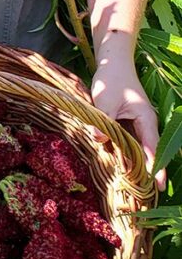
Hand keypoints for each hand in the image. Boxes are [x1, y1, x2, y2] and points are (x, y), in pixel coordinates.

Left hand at [90, 53, 163, 190]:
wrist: (113, 62)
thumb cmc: (111, 79)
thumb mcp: (104, 100)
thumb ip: (102, 121)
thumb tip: (99, 140)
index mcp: (145, 119)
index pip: (153, 148)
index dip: (156, 167)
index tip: (159, 186)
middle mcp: (145, 124)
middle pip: (147, 152)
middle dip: (146, 172)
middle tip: (142, 195)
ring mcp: (137, 124)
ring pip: (137, 149)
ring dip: (134, 164)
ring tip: (132, 188)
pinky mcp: (127, 123)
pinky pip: (128, 142)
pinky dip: (125, 153)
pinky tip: (118, 166)